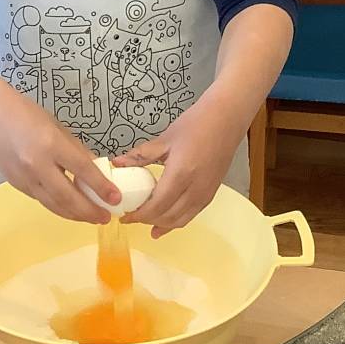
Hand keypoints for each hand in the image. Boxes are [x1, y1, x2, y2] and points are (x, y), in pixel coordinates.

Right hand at [0, 89, 116, 223]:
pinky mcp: (15, 184)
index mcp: (51, 144)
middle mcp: (37, 165)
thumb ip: (75, 149)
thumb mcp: (56, 126)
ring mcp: (24, 178)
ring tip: (91, 217)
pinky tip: (69, 208)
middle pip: (67, 197)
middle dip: (89, 211)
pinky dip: (58, 206)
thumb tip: (95, 169)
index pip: (82, 170)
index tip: (116, 198)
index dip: (101, 187)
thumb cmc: (24, 113)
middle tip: (105, 217)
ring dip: (74, 214)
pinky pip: (41, 199)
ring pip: (53, 204)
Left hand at [113, 99, 241, 235]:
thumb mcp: (164, 139)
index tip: (125, 215)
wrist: (226, 119)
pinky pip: (191, 215)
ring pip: (180, 220)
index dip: (138, 215)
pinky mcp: (211, 193)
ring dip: (161, 224)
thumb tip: (118, 164)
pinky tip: (164, 224)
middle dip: (146, 220)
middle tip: (131, 216)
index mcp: (181, 174)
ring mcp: (206, 193)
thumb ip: (140, 155)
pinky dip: (176, 221)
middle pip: (167, 217)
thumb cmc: (197, 124)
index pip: (156, 206)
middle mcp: (195, 188)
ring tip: (144, 221)